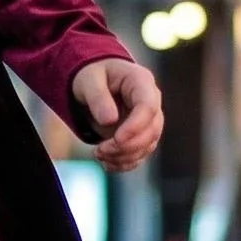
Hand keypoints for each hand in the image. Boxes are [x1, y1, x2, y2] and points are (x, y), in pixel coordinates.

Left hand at [71, 59, 163, 173]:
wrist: (95, 81)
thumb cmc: (93, 76)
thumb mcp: (89, 80)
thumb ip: (98, 97)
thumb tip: (109, 121)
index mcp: (141, 82)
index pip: (149, 107)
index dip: (135, 126)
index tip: (116, 139)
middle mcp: (151, 102)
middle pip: (152, 131)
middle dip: (127, 146)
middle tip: (100, 151)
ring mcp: (148, 120)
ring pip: (147, 146)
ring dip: (123, 156)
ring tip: (98, 154)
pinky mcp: (140, 135)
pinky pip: (139, 154)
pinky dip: (124, 163)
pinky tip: (106, 164)